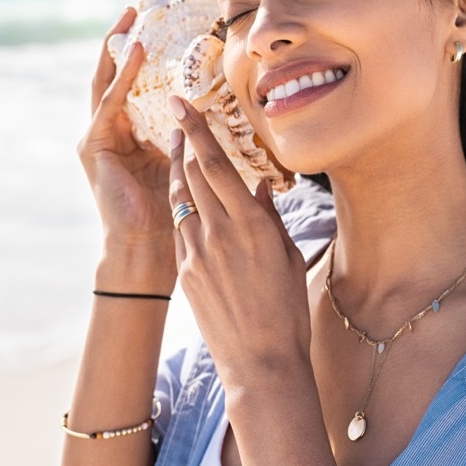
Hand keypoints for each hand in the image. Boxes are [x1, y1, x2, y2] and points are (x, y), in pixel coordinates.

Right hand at [77, 8, 176, 289]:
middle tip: (138, 6)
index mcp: (135, 135)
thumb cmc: (175, 213)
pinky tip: (135, 53)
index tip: (163, 23)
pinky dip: (122, 76)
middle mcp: (113, 131)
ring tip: (131, 17)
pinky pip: (110, 102)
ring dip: (118, 48)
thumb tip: (222, 121)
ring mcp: (99, 137)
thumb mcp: (187, 166)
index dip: (146, 55)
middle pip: (115, 75)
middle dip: (124, 40)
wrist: (149, 249)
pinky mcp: (94, 145)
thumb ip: (194, 142)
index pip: (138, 85)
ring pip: (107, 81)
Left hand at [168, 94, 311, 380]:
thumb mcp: (287, 256)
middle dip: (184, 143)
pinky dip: (186, 209)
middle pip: (193, 174)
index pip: (217, 165)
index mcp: (250, 224)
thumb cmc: (286, 308)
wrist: (260, 361)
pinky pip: (182, 229)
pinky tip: (190, 203)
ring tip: (179, 152)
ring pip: (182, 199)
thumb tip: (261, 187)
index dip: (197, 131)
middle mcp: (218, 233)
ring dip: (180, 172)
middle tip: (178, 116)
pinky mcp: (186, 273)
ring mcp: (196, 253)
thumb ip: (270, 217)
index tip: (181, 103)